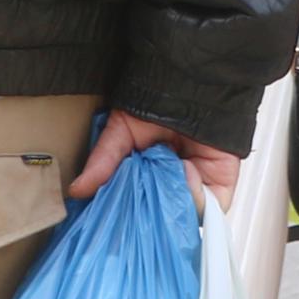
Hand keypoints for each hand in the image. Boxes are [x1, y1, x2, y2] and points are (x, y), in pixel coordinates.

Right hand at [69, 109, 239, 202]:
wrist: (192, 81)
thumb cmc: (159, 100)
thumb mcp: (121, 131)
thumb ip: (103, 161)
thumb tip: (78, 189)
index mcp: (149, 176)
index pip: (137, 207)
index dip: (126, 214)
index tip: (113, 217)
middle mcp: (172, 184)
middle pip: (159, 215)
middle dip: (147, 211)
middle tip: (137, 199)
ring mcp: (197, 186)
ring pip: (181, 213)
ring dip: (170, 199)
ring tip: (161, 173)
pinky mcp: (220, 185)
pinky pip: (209, 205)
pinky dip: (195, 194)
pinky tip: (185, 169)